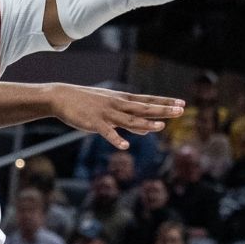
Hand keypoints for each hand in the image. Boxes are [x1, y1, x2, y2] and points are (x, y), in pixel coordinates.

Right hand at [51, 85, 183, 149]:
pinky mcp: (95, 123)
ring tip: (160, 127)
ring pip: (129, 120)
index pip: (148, 100)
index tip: (182, 103)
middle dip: (162, 110)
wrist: (62, 97)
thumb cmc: (87, 102)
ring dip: (145, 124)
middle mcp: (118, 105)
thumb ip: (128, 118)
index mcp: (122, 100)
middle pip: (144, 108)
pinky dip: (116, 139)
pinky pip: (107, 133)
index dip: (165, 102)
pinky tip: (125, 146)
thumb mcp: (110, 107)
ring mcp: (107, 114)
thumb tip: (145, 130)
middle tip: (180, 110)